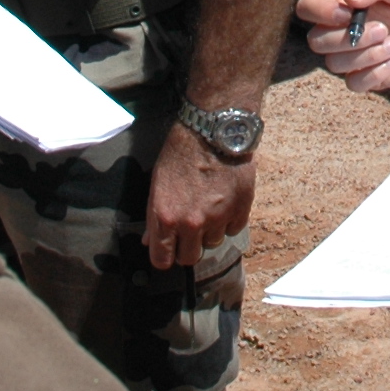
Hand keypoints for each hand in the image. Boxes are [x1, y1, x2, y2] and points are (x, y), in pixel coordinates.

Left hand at [146, 117, 255, 269]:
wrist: (212, 130)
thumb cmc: (180, 152)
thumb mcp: (157, 183)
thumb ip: (154, 216)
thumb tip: (149, 239)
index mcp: (165, 217)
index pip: (162, 260)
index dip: (164, 256)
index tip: (168, 250)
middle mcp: (191, 224)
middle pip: (189, 258)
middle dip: (187, 246)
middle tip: (189, 229)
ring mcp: (217, 219)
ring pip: (213, 243)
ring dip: (210, 230)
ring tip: (209, 206)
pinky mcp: (240, 210)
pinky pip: (233, 229)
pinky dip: (229, 219)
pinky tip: (224, 200)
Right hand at [293, 0, 389, 92]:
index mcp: (342, 2)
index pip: (308, 7)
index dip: (319, 12)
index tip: (347, 12)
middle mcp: (342, 29)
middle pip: (315, 41)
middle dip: (348, 38)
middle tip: (383, 29)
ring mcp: (353, 56)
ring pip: (334, 64)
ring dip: (366, 55)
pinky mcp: (368, 77)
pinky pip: (354, 83)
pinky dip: (375, 73)